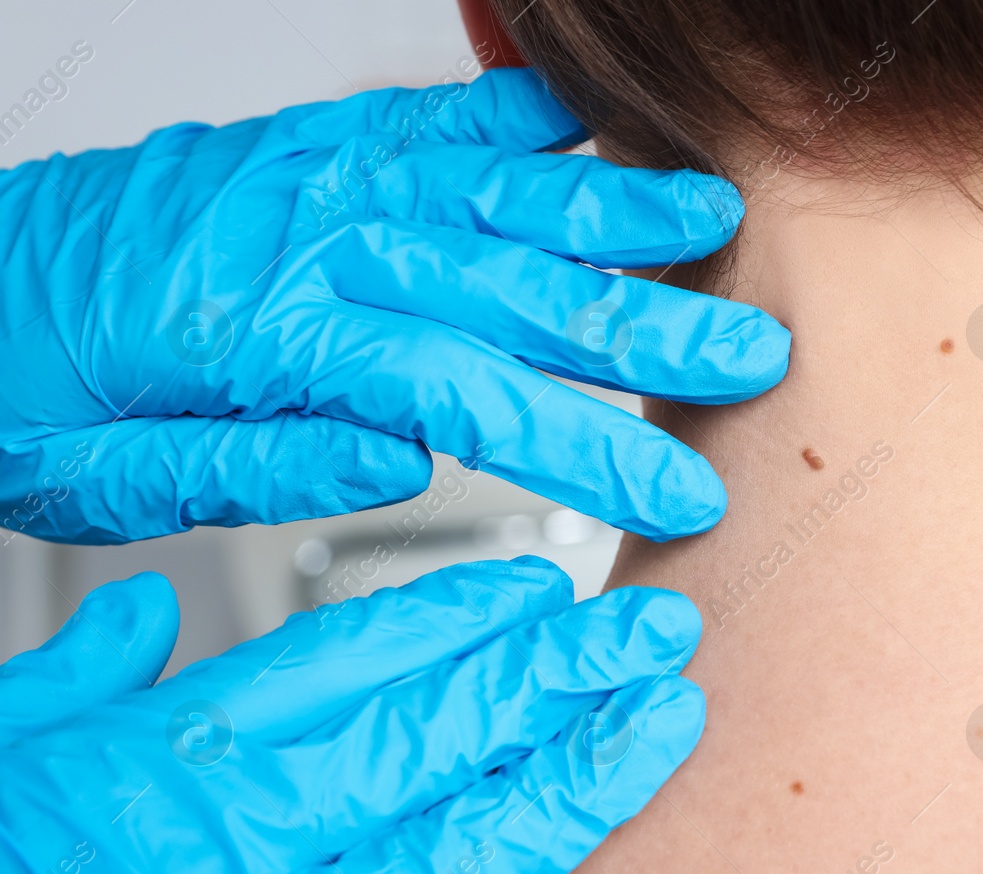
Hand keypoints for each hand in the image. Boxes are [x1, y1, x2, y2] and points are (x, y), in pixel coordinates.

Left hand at [0, 67, 786, 545]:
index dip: (593, 450)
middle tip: (755, 354)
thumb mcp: (109, 475)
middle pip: (518, 287)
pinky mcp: (305, 144)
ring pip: (496, 188)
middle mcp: (316, 244)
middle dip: (651, 327)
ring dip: (613, 205)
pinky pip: (427, 117)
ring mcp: (318, 179)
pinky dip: (512, 112)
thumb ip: (265, 461)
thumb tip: (404, 457)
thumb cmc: (22, 387)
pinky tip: (581, 114)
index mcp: (276, 343)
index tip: (680, 497)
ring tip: (713, 220)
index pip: (477, 399)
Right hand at [0, 558, 703, 873]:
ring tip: (672, 719)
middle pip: (442, 733)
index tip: (546, 588)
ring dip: (587, 782)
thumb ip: (79, 679)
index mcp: (177, 754)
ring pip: (471, 855)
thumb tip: (147, 616)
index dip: (468, 612)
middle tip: (660, 624)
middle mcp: (244, 843)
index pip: (356, 654)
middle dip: (567, 671)